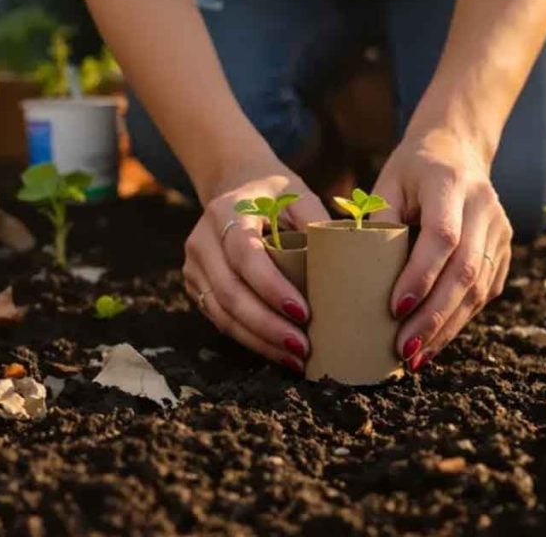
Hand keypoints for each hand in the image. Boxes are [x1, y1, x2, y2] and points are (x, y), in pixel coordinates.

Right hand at [182, 159, 328, 373]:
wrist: (234, 185)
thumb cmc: (275, 193)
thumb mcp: (299, 195)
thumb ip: (318, 222)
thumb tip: (351, 261)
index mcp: (227, 212)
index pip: (245, 254)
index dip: (271, 287)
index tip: (303, 313)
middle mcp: (202, 240)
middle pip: (229, 293)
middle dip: (267, 326)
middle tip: (303, 348)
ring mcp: (194, 265)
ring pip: (221, 314)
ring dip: (259, 341)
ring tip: (296, 359)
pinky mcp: (195, 285)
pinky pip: (220, 320)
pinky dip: (249, 339)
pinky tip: (278, 352)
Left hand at [372, 129, 511, 372]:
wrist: (458, 150)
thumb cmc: (412, 170)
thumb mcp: (386, 184)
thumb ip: (376, 223)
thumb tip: (360, 280)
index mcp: (450, 183)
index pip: (443, 237)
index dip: (420, 276)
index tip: (394, 309)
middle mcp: (483, 206)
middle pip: (465, 270)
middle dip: (434, 316)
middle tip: (403, 349)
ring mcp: (500, 229)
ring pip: (479, 288)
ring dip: (447, 328)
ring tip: (416, 357)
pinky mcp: (505, 249)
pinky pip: (486, 292)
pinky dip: (460, 321)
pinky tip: (435, 342)